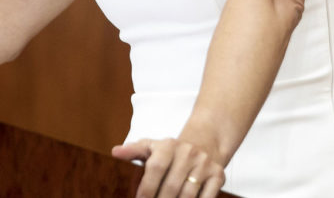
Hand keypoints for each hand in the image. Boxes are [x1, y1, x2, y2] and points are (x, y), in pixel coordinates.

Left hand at [112, 135, 226, 197]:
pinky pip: (207, 197)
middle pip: (171, 186)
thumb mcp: (152, 146)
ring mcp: (204, 164)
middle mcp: (188, 152)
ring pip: (188, 194)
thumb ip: (133, 151)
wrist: (206, 142)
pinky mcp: (218, 175)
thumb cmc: (172, 151)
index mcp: (168, 145)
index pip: (156, 167)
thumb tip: (115, 152)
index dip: (147, 187)